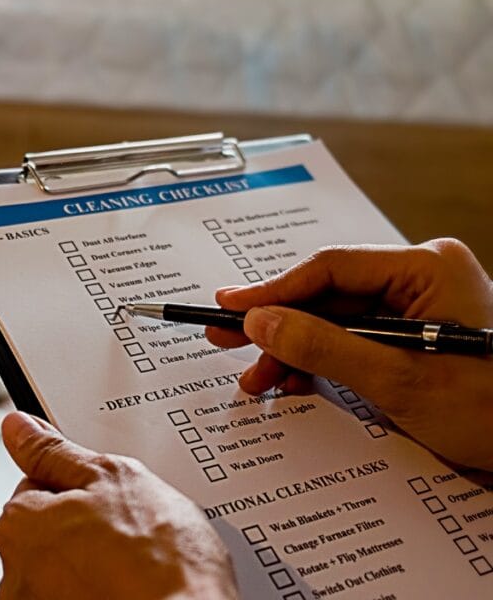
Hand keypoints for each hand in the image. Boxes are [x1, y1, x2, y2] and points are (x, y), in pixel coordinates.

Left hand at [0, 412, 237, 599]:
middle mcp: (15, 573)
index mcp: (18, 524)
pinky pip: (76, 597)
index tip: (106, 498)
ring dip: (89, 566)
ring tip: (134, 567)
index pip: (36, 486)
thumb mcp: (111, 477)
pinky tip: (129, 591)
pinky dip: (97, 593)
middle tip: (128, 532)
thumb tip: (19, 428)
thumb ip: (56, 451)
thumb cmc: (158, 560)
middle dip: (82, 528)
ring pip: (64, 570)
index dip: (78, 488)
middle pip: (48, 532)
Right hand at [207, 238, 492, 469]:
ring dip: (296, 350)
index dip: (273, 291)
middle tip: (225, 338)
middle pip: (327, 295)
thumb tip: (259, 322)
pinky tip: (295, 382)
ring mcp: (418, 307)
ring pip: (336, 321)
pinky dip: (324, 363)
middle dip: (278, 326)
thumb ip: (322, 347)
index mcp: (426, 268)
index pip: (330, 268)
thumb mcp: (397, 381)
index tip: (230, 308)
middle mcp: (421, 278)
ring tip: (258, 379)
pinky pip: (355, 340)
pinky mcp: (414, 337)